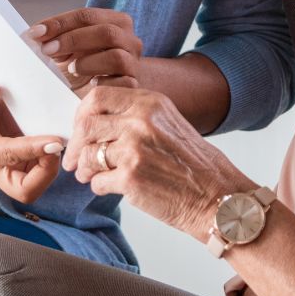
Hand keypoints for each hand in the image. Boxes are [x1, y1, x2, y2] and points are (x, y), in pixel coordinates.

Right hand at [0, 74, 63, 203]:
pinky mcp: (19, 166)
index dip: (34, 150)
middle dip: (46, 173)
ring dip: (51, 167)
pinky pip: (39, 173)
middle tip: (58, 146)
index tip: (55, 141)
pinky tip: (55, 140)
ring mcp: (7, 170)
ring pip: (36, 184)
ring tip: (60, 140)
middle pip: (24, 190)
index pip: (10, 156)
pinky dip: (50, 161)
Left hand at [28, 8, 142, 88]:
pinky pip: (121, 84)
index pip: (87, 15)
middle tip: (47, 50)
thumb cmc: (88, 65)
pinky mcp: (134, 87)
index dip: (60, 22)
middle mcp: (130, 40)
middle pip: (105, 32)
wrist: (112, 91)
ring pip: (115, 57)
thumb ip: (55, 38)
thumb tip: (32, 36)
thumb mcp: (70, 48)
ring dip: (87, 63)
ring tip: (71, 69)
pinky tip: (91, 86)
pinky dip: (103, 84)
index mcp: (115, 21)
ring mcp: (134, 64)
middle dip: (72, 40)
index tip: (35, 32)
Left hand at [64, 84, 251, 235]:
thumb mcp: (168, 124)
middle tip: (75, 160)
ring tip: (91, 176)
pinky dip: (99, 187)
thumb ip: (135, 116)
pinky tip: (112, 188)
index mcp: (150, 103)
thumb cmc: (194, 165)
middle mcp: (140, 121)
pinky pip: (97, 182)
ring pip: (87, 155)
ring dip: (84, 169)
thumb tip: (94, 121)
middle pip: (86, 125)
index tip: (80, 130)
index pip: (97, 97)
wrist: (218, 198)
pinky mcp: (130, 178)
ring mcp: (134, 149)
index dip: (81, 115)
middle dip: (76, 145)